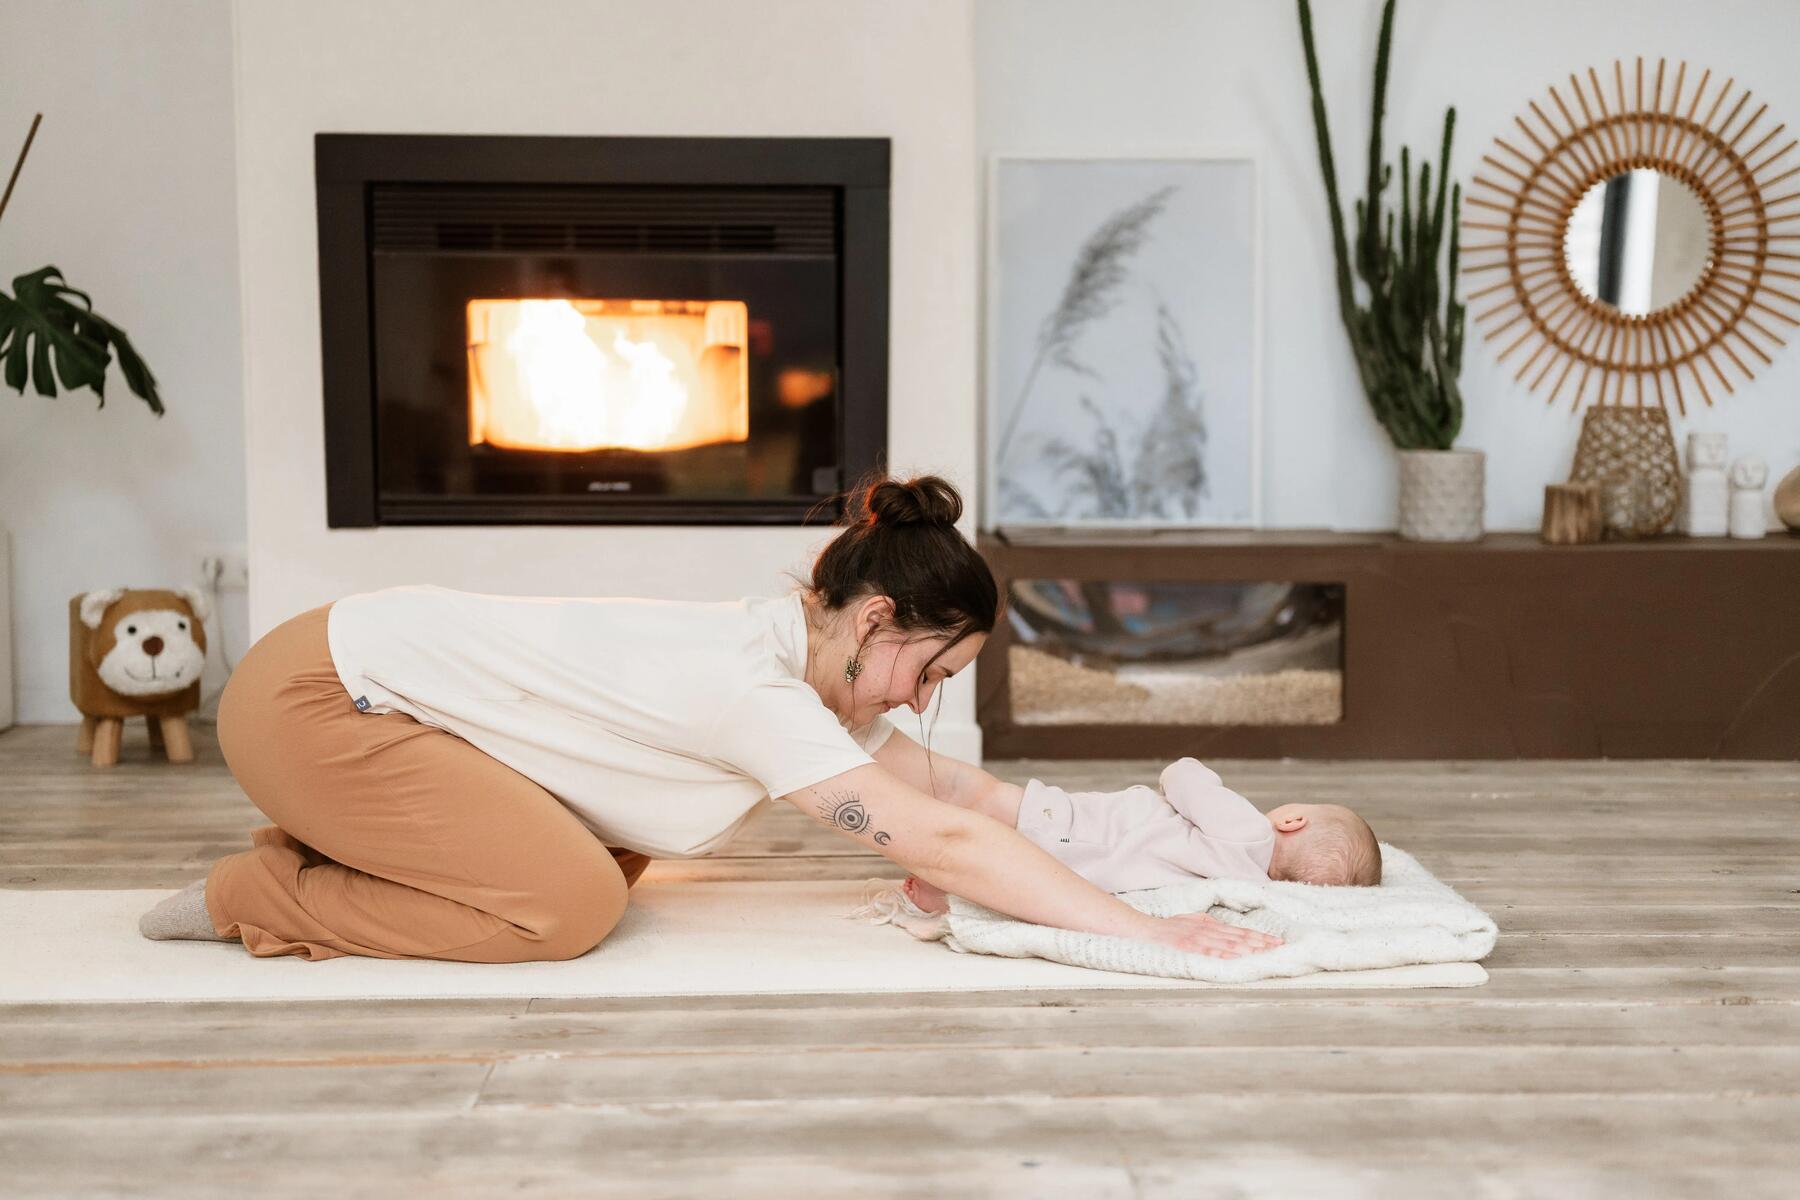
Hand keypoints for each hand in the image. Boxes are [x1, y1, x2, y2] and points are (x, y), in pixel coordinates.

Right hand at [1138, 911, 1282, 958]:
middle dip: (1260, 942)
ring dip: (1247, 948)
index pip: (1241, 931)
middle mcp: (1207, 930)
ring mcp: (1198, 938)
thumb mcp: (1192, 921)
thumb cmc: (1169, 928)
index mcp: (1210, 926)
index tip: (1277, 941)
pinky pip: (1207, 951)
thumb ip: (1209, 924)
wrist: (1145, 929)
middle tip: (1279, 947)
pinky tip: (1235, 957)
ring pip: (1227, 944)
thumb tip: (1226, 928)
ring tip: (1264, 952)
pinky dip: (1222, 954)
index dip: (1260, 936)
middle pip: (1239, 937)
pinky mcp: (1187, 947)